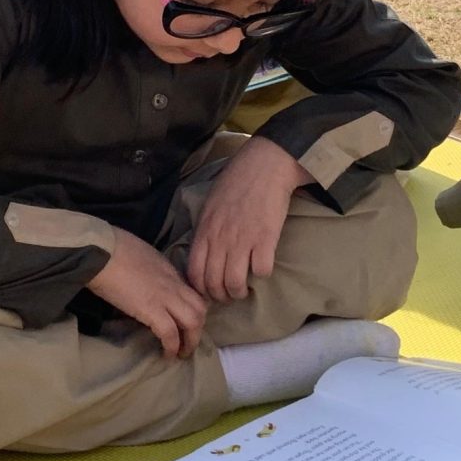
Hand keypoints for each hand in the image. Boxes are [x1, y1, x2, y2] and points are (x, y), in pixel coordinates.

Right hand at [87, 228, 206, 358]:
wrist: (103, 252)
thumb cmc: (116, 249)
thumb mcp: (145, 257)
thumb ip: (154, 272)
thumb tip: (150, 284)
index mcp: (170, 271)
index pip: (193, 293)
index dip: (193, 310)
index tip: (186, 323)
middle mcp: (174, 284)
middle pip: (200, 308)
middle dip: (198, 329)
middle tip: (188, 343)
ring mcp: (165, 297)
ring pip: (193, 321)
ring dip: (190, 341)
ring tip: (181, 353)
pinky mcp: (151, 310)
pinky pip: (170, 333)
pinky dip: (172, 347)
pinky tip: (167, 355)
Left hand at [187, 136, 312, 302]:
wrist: (264, 164)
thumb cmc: (237, 181)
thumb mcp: (211, 204)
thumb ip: (206, 229)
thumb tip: (203, 252)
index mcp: (205, 230)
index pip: (194, 273)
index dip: (201, 289)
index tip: (209, 290)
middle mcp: (220, 239)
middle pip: (213, 283)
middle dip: (220, 296)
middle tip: (228, 294)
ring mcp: (243, 240)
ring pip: (235, 283)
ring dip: (239, 291)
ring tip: (244, 288)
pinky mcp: (266, 238)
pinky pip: (262, 271)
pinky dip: (262, 274)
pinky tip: (262, 266)